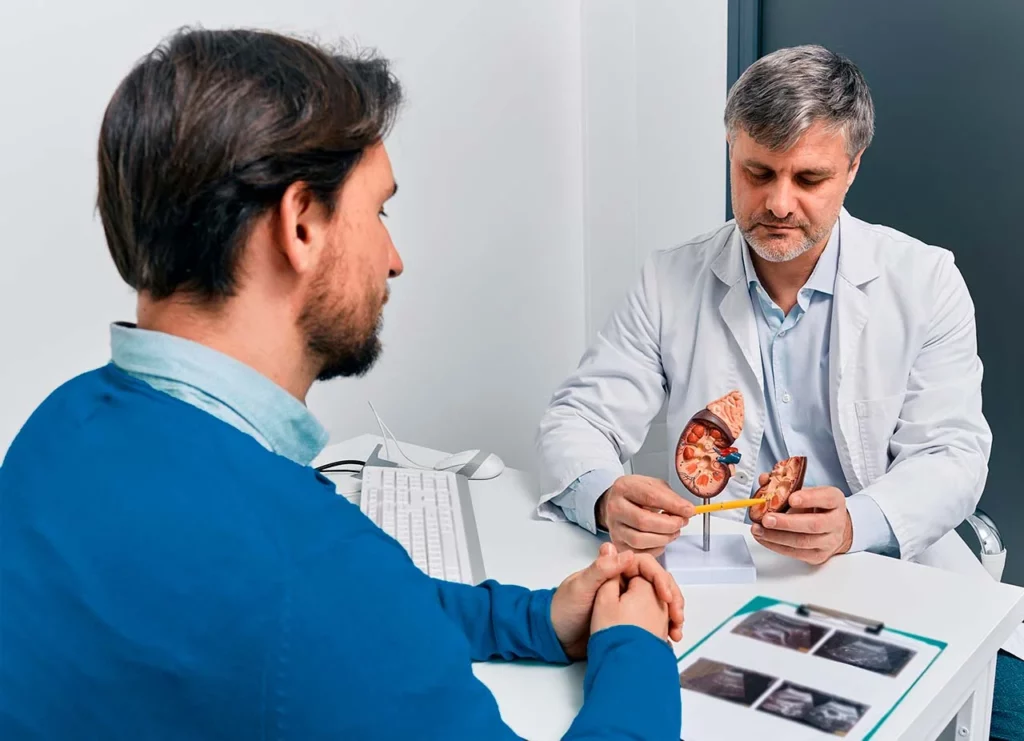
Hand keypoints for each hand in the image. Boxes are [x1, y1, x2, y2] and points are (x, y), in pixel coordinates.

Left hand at [551, 542, 683, 658]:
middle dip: (673, 599)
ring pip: (658, 602)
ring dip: (672, 615)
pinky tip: (668, 639)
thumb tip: (626, 553)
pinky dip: (663, 627)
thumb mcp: (580, 587)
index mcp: (612, 569)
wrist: (554, 637)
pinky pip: (653, 619)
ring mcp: (626, 601)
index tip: (667, 597)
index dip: (660, 579)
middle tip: (678, 619)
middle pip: (657, 584)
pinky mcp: (628, 618)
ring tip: (676, 633)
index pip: (645, 566)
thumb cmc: (562, 609)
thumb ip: (601, 569)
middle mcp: (622, 582)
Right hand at [595, 475, 694, 556]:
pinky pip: (639, 552)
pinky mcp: (618, 543)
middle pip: (643, 522)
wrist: (617, 503)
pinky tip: (661, 539)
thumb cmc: (637, 494)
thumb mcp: (653, 486)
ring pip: (640, 540)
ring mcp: (614, 527)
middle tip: (682, 522)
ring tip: (673, 531)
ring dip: (664, 538)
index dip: (673, 505)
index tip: (689, 510)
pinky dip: (656, 548)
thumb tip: (687, 510)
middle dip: (669, 525)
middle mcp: (615, 507)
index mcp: (624, 488)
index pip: (650, 497)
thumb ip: (670, 497)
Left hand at [750, 480, 852, 564]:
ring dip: (776, 536)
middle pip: (814, 525)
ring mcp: (829, 541)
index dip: (809, 498)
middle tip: (767, 519)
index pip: (826, 498)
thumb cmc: (816, 507)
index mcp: (834, 500)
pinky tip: (764, 538)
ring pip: (803, 542)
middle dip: (787, 523)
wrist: (831, 527)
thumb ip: (785, 485)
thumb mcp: (806, 491)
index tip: (791, 498)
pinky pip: (796, 553)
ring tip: (759, 529)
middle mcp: (835, 522)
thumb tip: (764, 479)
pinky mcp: (818, 555)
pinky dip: (776, 546)